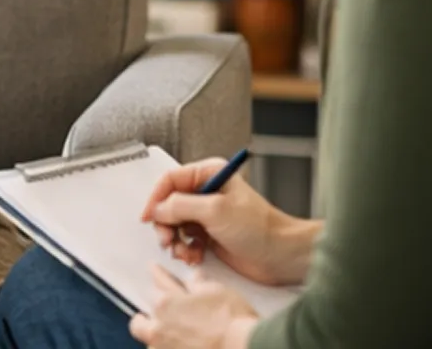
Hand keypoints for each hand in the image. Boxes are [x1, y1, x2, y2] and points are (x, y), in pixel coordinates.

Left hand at [128, 266, 256, 347]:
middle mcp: (160, 328)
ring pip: (152, 346)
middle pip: (139, 324)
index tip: (153, 269)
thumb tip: (193, 278)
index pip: (158, 285)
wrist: (247, 348)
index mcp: (166, 303)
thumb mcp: (216, 291)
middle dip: (143, 319)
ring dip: (157, 342)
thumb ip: (199, 285)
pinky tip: (180, 348)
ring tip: (167, 340)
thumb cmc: (232, 316)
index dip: (157, 276)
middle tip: (149, 319)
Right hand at [142, 159, 296, 284]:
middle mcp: (206, 192)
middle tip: (167, 240)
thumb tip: (157, 209)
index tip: (148, 216)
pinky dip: (186, 250)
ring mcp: (208, 215)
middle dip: (166, 224)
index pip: (171, 181)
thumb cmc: (258, 227)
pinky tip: (194, 256)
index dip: (156, 198)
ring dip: (176, 240)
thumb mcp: (215, 211)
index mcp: (209, 174)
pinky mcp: (211, 236)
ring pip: (177, 224)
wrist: (282, 256)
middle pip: (170, 204)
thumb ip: (181, 206)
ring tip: (182, 252)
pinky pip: (187, 240)